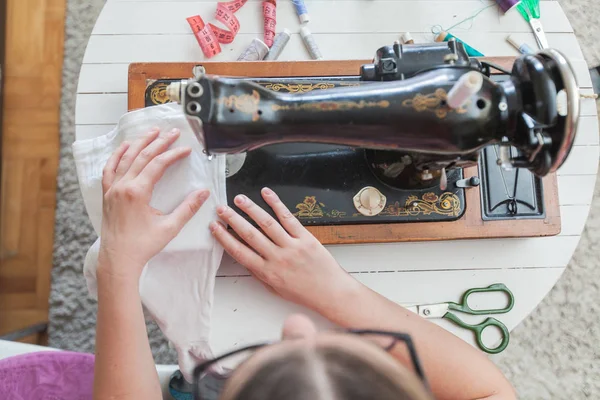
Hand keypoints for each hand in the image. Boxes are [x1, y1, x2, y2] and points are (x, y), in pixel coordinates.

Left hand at [98, 128, 209, 281]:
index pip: (157, 164)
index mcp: (137, 192)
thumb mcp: (170, 227)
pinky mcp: (107, 194)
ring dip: (139, 143)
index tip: (186, 149)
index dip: (173, 154)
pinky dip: (117, 156)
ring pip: (125, 158)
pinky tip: (124, 147)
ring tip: (151, 132)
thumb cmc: (143, 246)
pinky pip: (109, 169)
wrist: (118, 259)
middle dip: (159, 142)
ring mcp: (112, 189)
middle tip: (172, 132)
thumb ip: (188, 208)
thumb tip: (203, 193)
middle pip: (142, 156)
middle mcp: (122, 186)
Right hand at [210, 188, 360, 312]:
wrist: (329, 292)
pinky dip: (276, 204)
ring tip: (239, 199)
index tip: (214, 227)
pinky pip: (288, 218)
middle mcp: (277, 258)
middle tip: (221, 209)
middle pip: (250, 234)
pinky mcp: (305, 238)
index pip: (239, 252)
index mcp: (267, 272)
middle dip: (233, 219)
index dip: (224, 238)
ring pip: (267, 224)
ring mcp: (292, 246)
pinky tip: (267, 194)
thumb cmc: (303, 292)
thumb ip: (259, 273)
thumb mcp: (275, 288)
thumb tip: (244, 258)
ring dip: (251, 209)